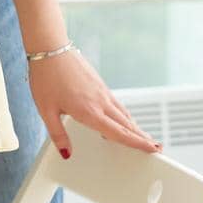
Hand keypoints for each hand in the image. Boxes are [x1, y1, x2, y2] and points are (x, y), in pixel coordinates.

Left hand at [28, 50, 158, 158]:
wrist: (50, 49)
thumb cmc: (45, 78)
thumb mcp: (46, 111)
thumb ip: (57, 134)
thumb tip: (66, 153)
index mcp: (89, 111)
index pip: (118, 133)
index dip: (137, 143)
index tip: (152, 150)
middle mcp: (100, 102)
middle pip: (127, 125)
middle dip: (142, 138)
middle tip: (156, 149)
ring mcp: (102, 92)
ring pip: (124, 114)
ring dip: (135, 127)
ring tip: (144, 138)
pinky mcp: (100, 85)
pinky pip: (117, 104)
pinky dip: (124, 116)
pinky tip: (123, 120)